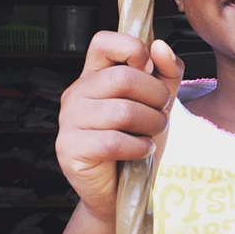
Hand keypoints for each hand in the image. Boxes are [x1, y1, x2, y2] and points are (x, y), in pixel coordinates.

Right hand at [56, 31, 183, 223]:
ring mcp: (69, 121)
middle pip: (123, 78)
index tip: (149, 69)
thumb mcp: (158, 104)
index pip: (104, 41)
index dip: (132, 48)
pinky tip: (142, 150)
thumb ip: (166, 74)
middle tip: (162, 114)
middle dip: (156, 97)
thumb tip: (160, 46)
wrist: (121, 192)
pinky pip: (114, 141)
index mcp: (94, 77)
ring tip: (153, 134)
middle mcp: (76, 94)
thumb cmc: (137, 144)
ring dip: (152, 124)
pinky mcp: (70, 149)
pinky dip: (139, 147)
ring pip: (122, 111)